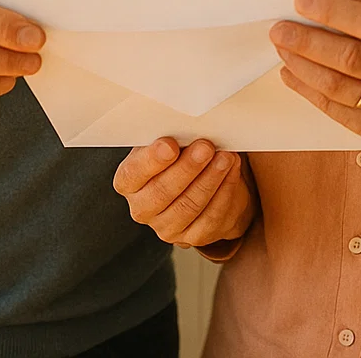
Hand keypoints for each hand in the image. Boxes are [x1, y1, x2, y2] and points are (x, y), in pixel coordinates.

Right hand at [113, 138, 256, 248]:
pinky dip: (225, 191)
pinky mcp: (192, 237)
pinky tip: (231, 172)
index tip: (171, 145)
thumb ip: (170, 135)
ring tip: (225, 157)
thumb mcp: (170, 141)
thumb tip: (185, 124)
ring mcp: (166, 227)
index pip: (133, 174)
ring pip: (189, 206)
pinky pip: (211, 217)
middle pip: (162, 192)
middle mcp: (142, 208)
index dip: (152, 160)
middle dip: (187, 168)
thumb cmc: (181, 155)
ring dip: (210, 179)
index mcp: (129, 181)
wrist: (203, 181)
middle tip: (205, 147)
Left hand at [271, 0, 360, 143]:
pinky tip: (292, 75)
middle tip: (279, 29)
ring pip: (342, 90)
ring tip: (282, 50)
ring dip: (304, 68)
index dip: (331, 12)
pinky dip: (311, 93)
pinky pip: (341, 113)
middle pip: (352, 59)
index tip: (300, 0)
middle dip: (308, 43)